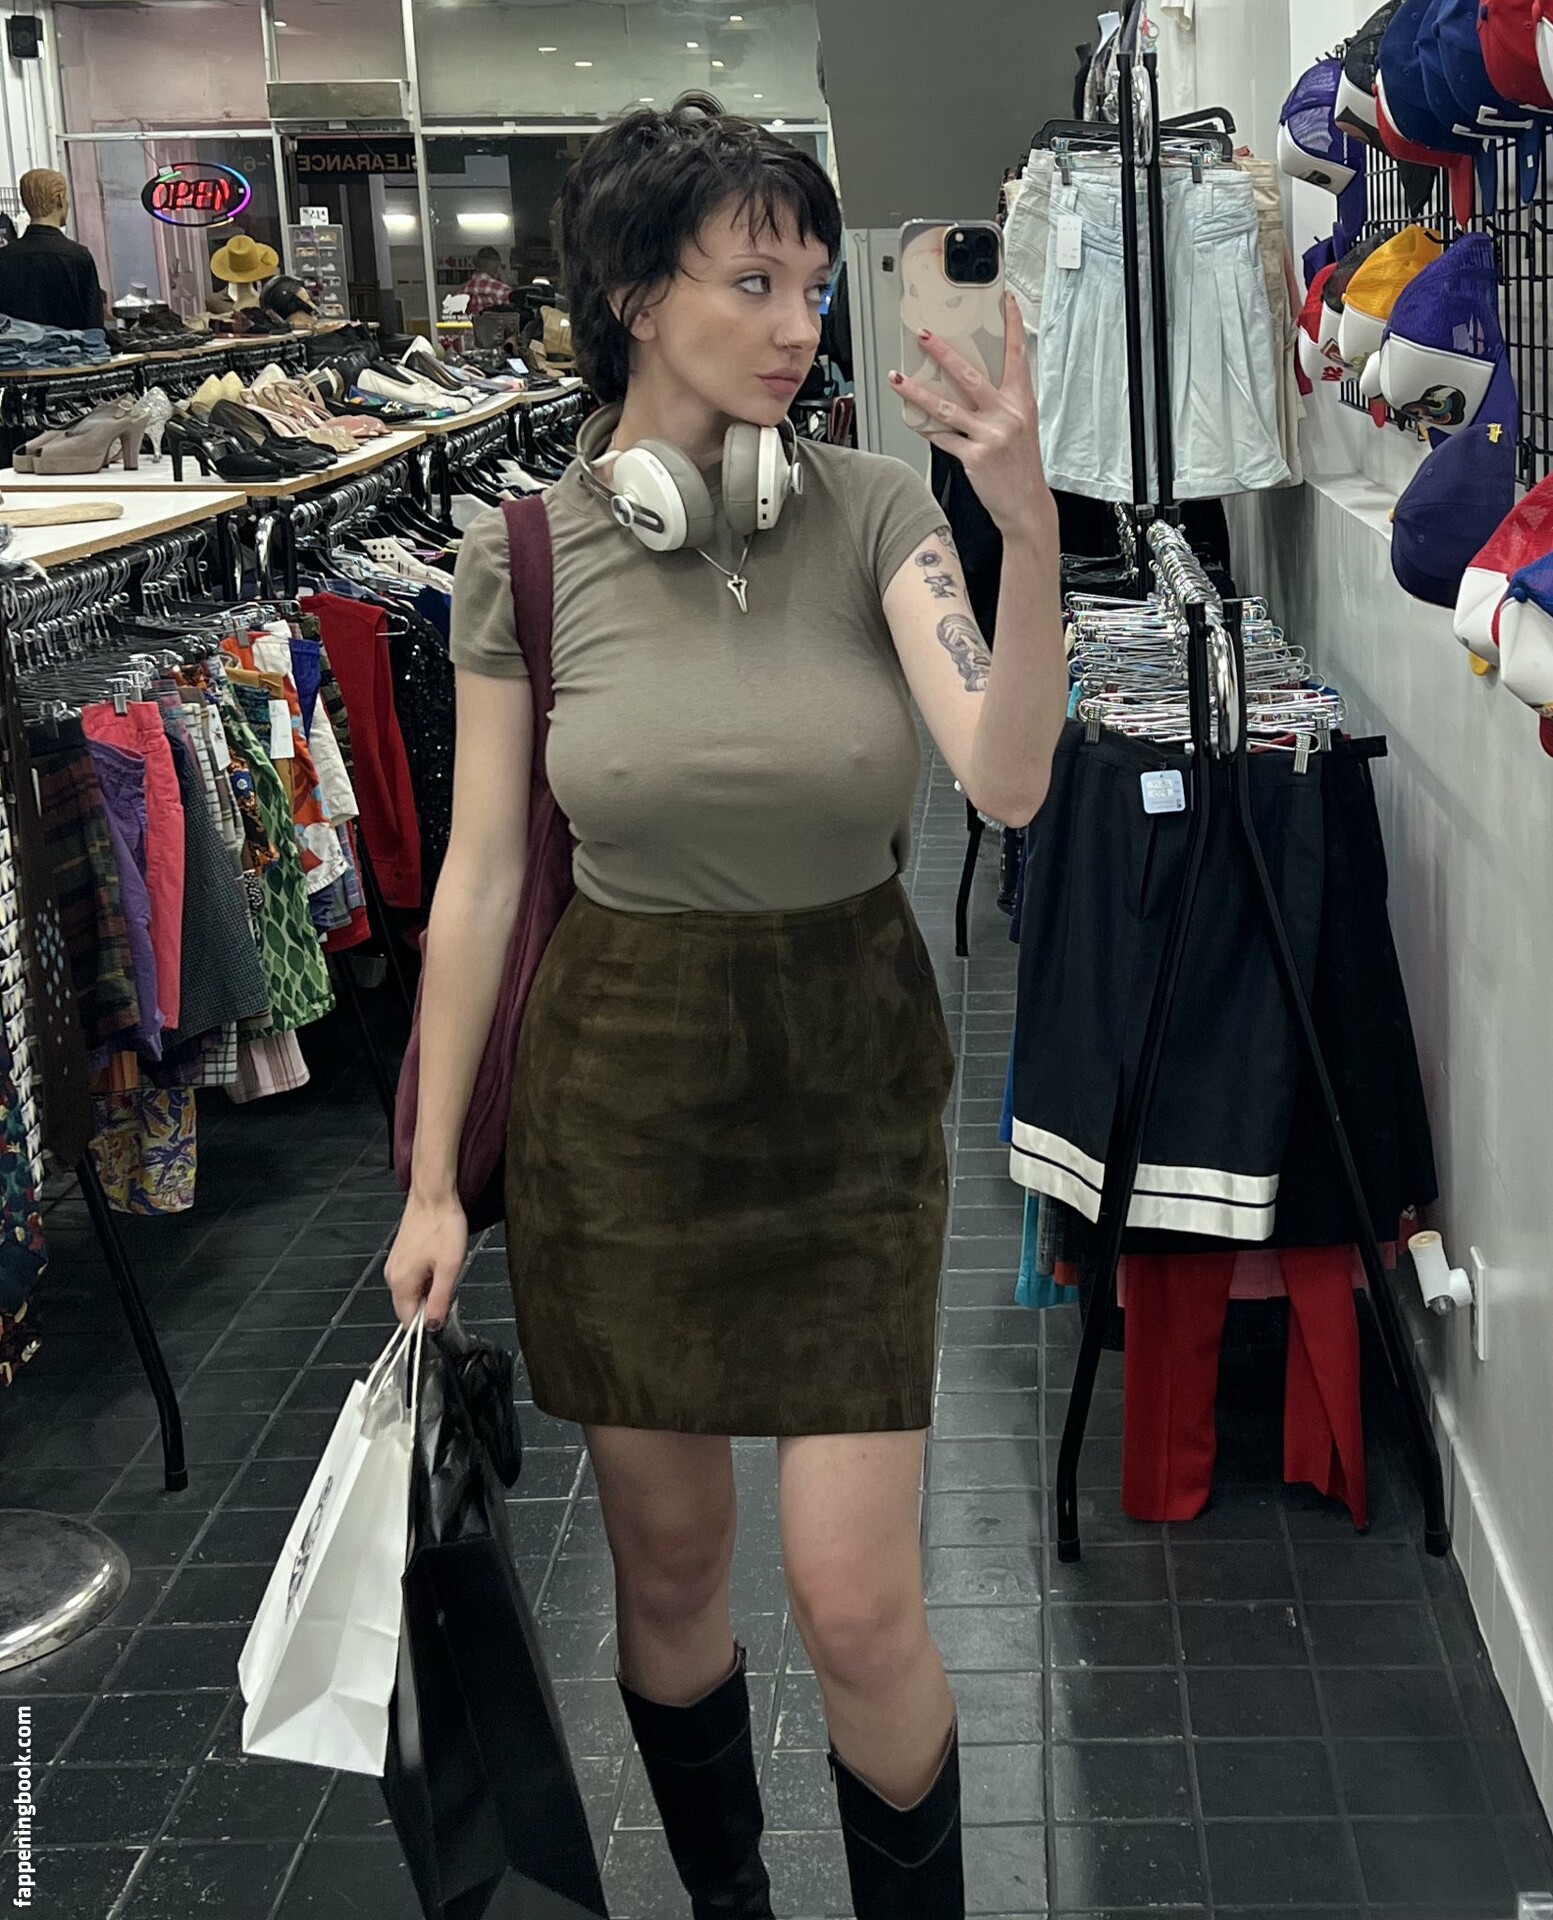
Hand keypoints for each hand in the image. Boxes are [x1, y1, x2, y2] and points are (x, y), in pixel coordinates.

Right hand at [385, 1192, 468, 1330]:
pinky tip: (438, 1260)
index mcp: (401, 1283)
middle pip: (409, 1307)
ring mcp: (394, 1265)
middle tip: (448, 1281)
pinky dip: (426, 1276)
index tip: (445, 1308)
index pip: (408, 1321)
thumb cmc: (443, 1227)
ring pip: (412, 1292)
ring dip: (430, 1288)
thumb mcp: (449, 1268)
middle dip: (430, 1303)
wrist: (434, 1196)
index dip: (428, 1321)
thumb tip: (432, 1326)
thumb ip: (440, 1300)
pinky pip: (412, 1278)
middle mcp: (392, 1276)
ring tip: (445, 1267)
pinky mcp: (400, 1255)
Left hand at [891, 293, 1056, 548]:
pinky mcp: (974, 457)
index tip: (1004, 300)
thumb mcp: (1021, 426)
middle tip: (923, 334)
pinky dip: (926, 428)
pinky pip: (943, 438)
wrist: (1026, 504)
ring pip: (946, 407)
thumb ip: (1001, 403)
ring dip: (917, 392)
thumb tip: (970, 383)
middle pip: (969, 375)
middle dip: (942, 352)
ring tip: (897, 379)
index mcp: (1021, 402)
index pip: (1017, 355)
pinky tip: (912, 419)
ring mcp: (989, 436)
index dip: (1011, 325)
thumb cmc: (1022, 465)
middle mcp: (1006, 415)